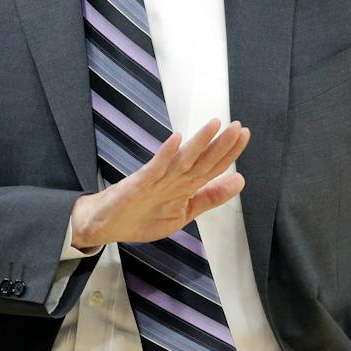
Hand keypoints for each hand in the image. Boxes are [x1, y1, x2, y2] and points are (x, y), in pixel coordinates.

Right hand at [70, 120, 248, 248]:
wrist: (106, 224)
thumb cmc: (142, 216)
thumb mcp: (184, 213)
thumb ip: (210, 197)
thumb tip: (240, 180)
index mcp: (186, 186)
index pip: (213, 167)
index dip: (230, 152)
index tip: (245, 135)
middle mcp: (174, 178)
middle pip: (202, 160)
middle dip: (221, 144)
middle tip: (237, 127)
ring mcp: (156, 179)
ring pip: (182, 160)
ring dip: (199, 142)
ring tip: (214, 125)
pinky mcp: (139, 183)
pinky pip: (155, 168)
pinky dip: (166, 154)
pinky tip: (176, 140)